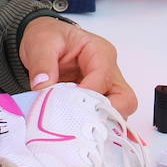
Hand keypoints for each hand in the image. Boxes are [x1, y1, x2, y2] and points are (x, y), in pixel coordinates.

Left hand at [19, 16, 136, 115]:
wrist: (44, 42)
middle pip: (124, 99)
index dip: (87, 94)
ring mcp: (105, 89)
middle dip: (106, 115)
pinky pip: (102, 119)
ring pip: (117, 113)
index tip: (68, 106)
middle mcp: (109, 71)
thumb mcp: (41, 43)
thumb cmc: (49, 37)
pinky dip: (91, 126)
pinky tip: (74, 129)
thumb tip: (43, 86)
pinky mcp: (97, 102)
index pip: (103, 77)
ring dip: (98, 123)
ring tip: (74, 126)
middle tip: (80, 122)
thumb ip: (42, 63)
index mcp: (100, 52)